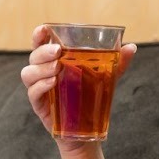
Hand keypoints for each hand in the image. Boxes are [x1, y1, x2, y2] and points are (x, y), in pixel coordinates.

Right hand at [20, 25, 136, 158]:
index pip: (41, 44)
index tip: (44, 28)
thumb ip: (117, 63)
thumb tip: (131, 47)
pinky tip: (52, 83)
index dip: (39, 35)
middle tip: (58, 51)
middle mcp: (44, 72)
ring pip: (28, 73)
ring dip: (40, 68)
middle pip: (33, 56)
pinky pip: (32, 93)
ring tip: (57, 68)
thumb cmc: (92, 98)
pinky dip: (40, 86)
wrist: (88, 130)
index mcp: (55, 61)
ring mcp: (40, 89)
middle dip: (43, 51)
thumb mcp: (106, 78)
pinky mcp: (40, 105)